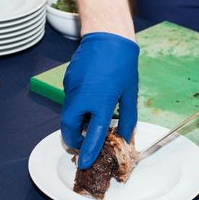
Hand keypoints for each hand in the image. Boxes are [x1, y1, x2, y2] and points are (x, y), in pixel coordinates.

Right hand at [60, 32, 138, 168]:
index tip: (84, 163)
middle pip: (69, 127)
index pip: (92, 134)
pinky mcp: (68, 80)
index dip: (88, 151)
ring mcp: (72, 87)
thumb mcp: (130, 93)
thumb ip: (127, 117)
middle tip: (83, 143)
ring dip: (76, 122)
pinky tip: (90, 98)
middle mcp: (82, 96)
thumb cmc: (123, 64)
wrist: (108, 36)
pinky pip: (70, 99)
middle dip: (73, 139)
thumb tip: (125, 135)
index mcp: (100, 102)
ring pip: (68, 113)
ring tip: (90, 120)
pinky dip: (77, 106)